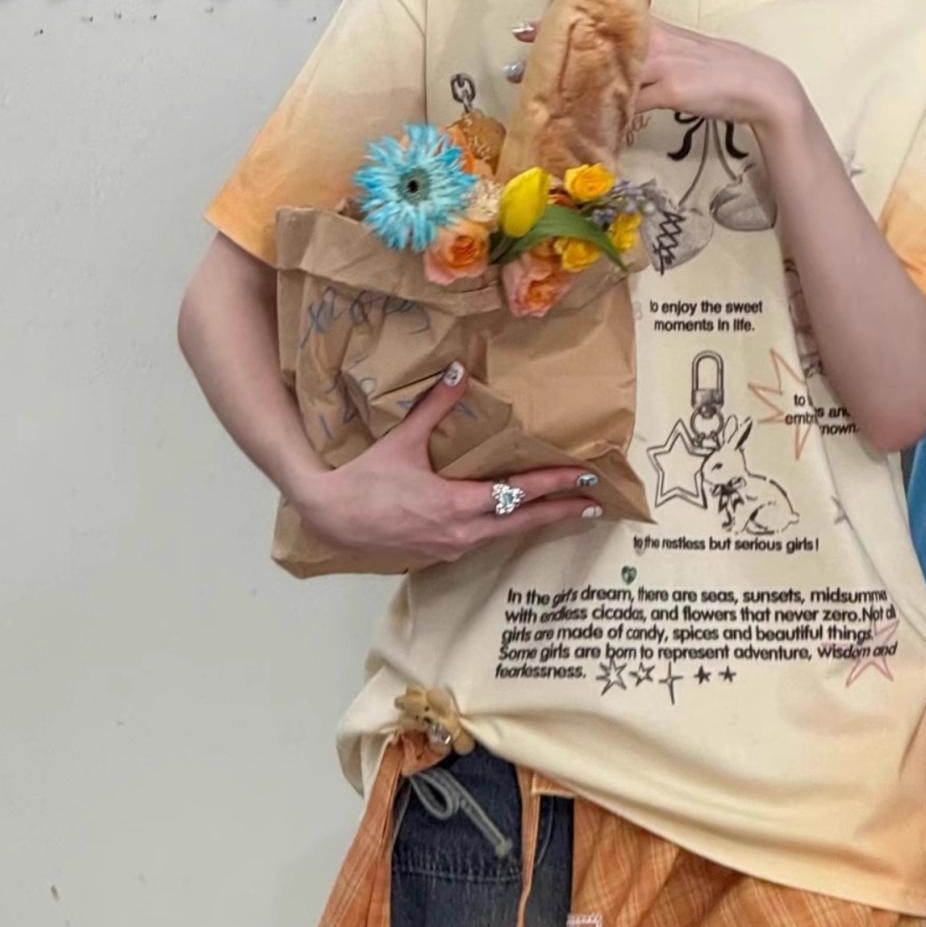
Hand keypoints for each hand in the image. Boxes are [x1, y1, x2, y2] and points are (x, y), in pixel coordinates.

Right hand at [295, 364, 602, 565]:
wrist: (331, 518)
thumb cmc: (365, 480)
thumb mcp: (402, 442)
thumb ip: (435, 408)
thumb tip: (459, 372)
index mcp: (457, 506)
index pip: (517, 493)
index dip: (552, 485)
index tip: (583, 479)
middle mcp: (462, 533)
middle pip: (523, 523)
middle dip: (560, 512)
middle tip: (594, 505)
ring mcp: (452, 548)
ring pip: (505, 535)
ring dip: (535, 522)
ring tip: (563, 511)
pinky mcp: (441, 554)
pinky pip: (485, 540)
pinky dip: (507, 528)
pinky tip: (515, 519)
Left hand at [512, 21, 801, 135]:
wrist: (759, 85)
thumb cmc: (718, 76)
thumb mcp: (678, 63)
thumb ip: (646, 67)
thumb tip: (615, 81)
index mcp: (655, 30)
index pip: (603, 20)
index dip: (564, 20)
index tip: (525, 25)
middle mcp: (654, 40)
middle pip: (597, 37)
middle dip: (556, 41)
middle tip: (515, 45)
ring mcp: (662, 62)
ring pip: (608, 66)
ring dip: (573, 77)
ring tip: (537, 87)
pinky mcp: (672, 87)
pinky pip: (633, 99)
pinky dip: (611, 110)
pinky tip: (586, 121)